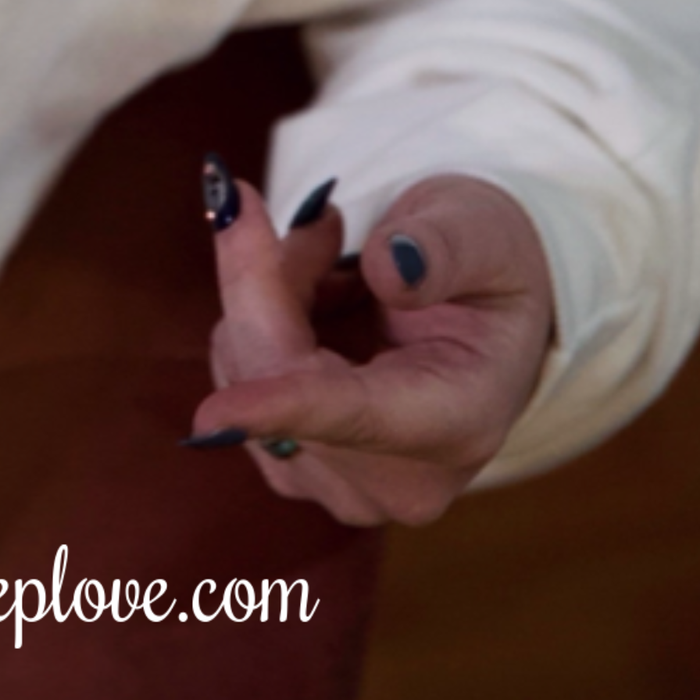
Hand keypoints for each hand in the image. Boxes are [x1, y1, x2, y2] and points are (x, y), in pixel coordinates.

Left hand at [185, 166, 555, 525]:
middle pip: (277, 372)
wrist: (485, 319)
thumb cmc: (487, 271)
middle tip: (320, 217)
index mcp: (455, 421)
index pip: (356, 418)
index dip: (281, 410)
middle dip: (273, 275)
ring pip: (244, 366)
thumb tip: (384, 269)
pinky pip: (238, 374)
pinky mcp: (295, 467)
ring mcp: (340, 482)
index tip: (211, 414)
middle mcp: (396, 477)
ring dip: (269, 291)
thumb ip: (440, 249)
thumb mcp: (483, 234)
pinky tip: (318, 299)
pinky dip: (261, 318)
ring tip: (337, 261)